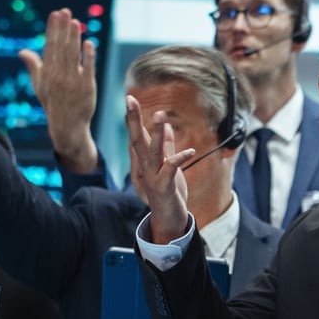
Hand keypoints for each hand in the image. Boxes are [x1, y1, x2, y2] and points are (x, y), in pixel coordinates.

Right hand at [19, 9, 98, 172]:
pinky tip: (89, 43)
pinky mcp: (87, 87)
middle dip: (63, 29)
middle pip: (61, 48)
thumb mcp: (40, 85)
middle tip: (66, 11)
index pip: (50, 46)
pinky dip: (89, 56)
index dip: (53, 29)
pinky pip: (88, 68)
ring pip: (74, 56)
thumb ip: (34, 66)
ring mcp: (73, 81)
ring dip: (74, 38)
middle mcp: (59, 75)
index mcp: (47, 72)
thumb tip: (23, 51)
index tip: (55, 14)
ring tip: (76, 22)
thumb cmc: (52, 103)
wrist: (66, 125)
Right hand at [125, 96, 191, 242]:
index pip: (137, 136)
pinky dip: (179, 158)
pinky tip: (190, 151)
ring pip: (152, 152)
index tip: (129, 98)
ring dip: (155, 133)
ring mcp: (152, 177)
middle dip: (133, 119)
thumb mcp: (168, 167)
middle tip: (129, 100)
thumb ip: (166, 147)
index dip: (133, 117)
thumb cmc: (169, 193)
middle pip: (136, 140)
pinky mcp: (164, 187)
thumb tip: (165, 128)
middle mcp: (145, 167)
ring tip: (159, 115)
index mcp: (146, 161)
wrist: (169, 220)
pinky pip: (171, 169)